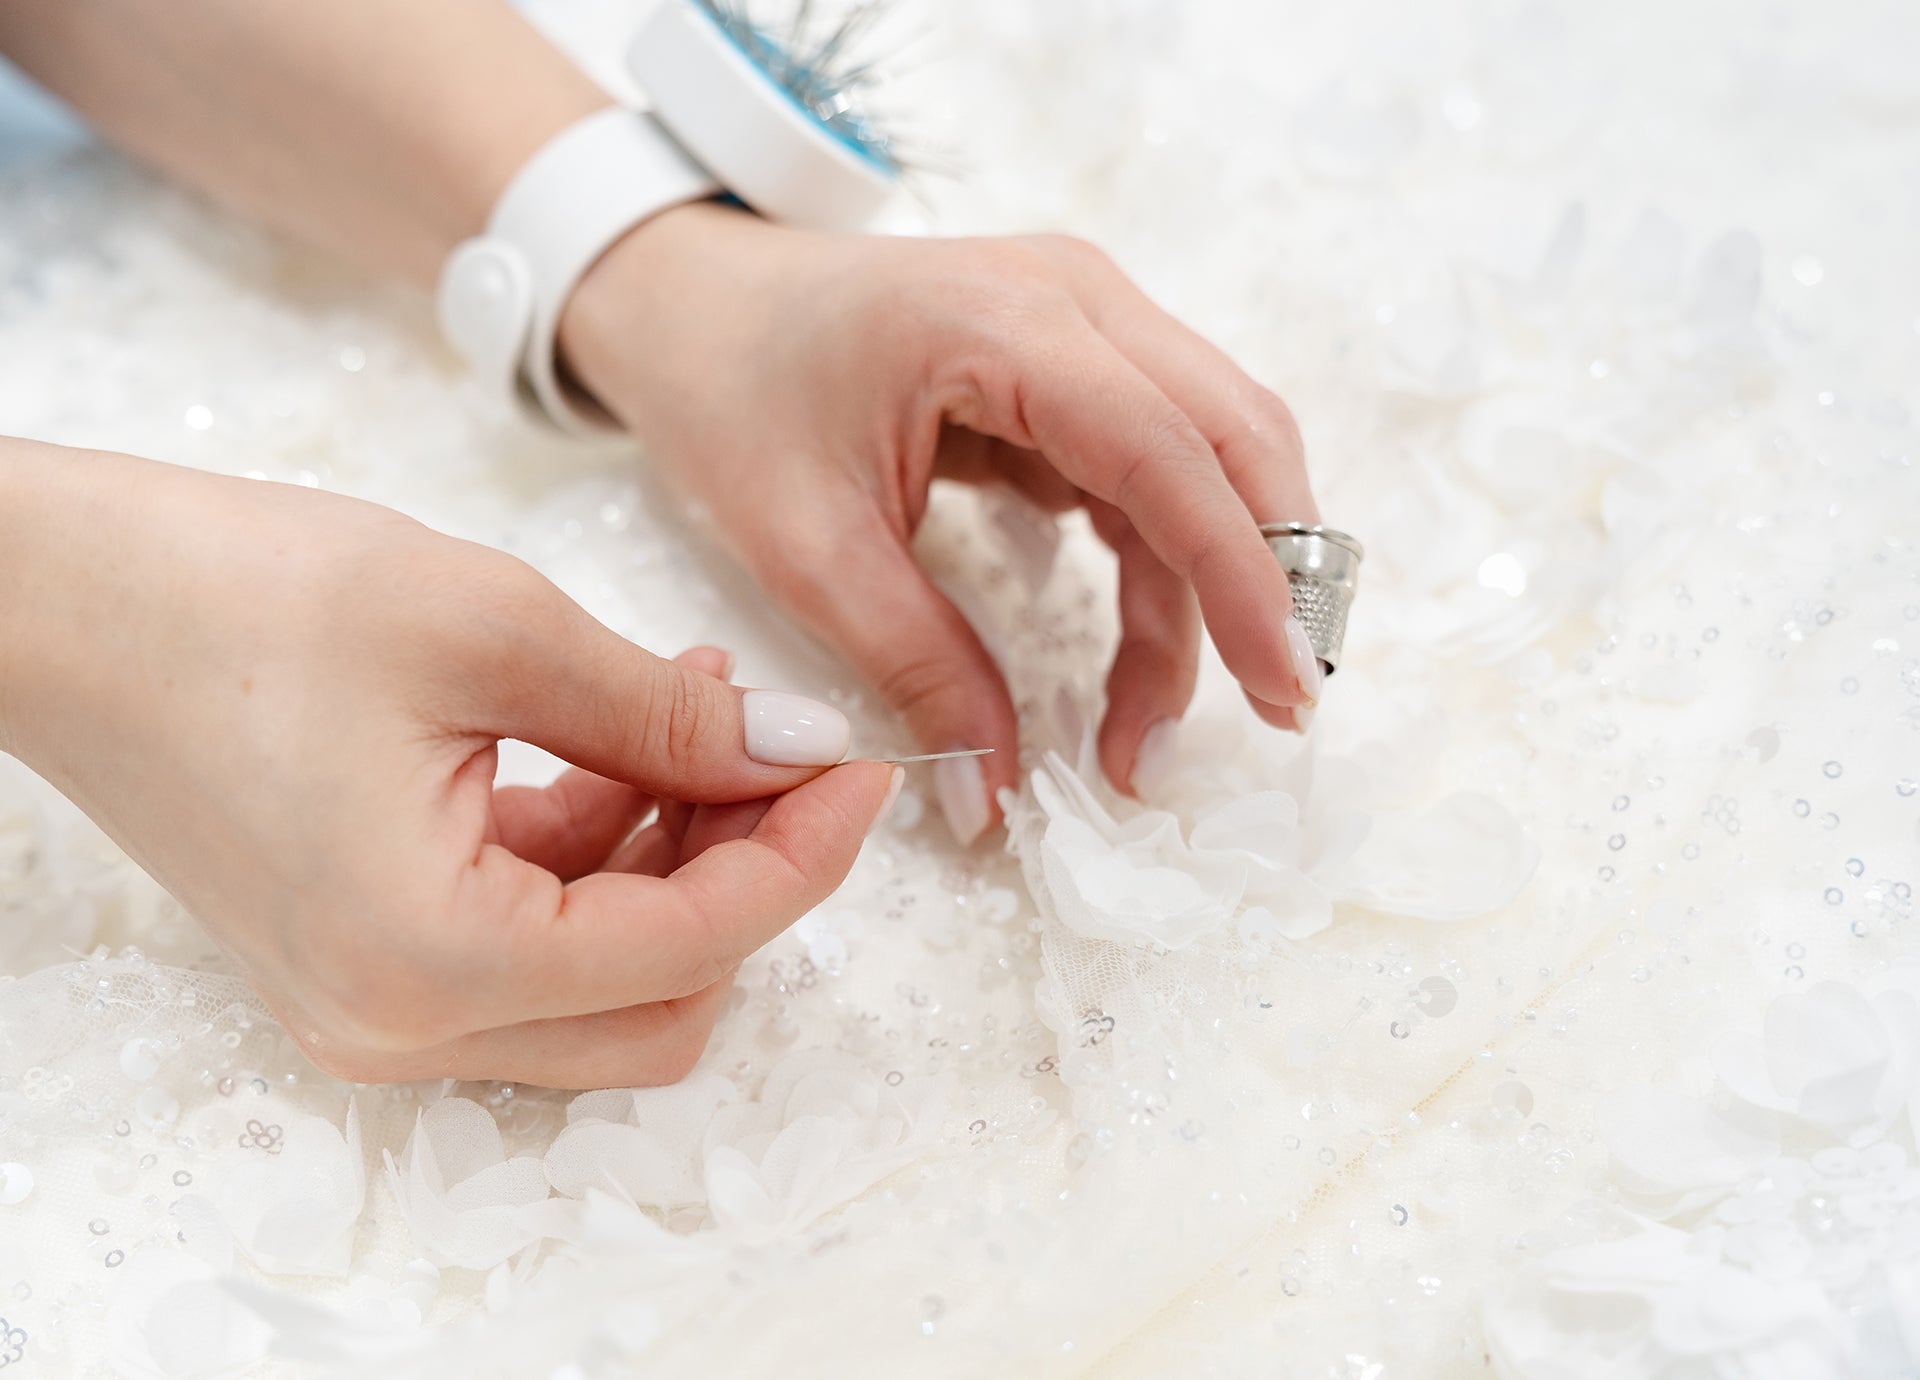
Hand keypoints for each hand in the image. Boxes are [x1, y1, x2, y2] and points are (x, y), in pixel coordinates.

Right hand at [0, 443, 897, 1087]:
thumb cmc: (236, 596)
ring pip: (608, 977)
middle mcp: (402, 1025)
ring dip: (679, 853)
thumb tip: (796, 751)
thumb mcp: (489, 627)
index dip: (806, 850)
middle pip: (664, 998)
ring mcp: (377, 1004)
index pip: (696, 942)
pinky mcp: (367, 956)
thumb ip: (662, 715)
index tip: (866, 762)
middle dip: (749, 872)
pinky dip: (602, 851)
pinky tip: (628, 732)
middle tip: (786, 743)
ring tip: (701, 703)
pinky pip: (532, 939)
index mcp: (433, 963)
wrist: (56, 599)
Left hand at [559, 203, 1324, 841]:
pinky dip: (1167, 566)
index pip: (1168, 451)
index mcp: (1004, 320)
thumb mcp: (806, 547)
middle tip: (1278, 710)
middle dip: (1269, 578)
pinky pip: (1160, 465)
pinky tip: (1141, 659)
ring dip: (1211, 592)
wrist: (689, 303)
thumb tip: (993, 797)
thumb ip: (915, 667)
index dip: (1242, 576)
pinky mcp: (1078, 361)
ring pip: (1211, 457)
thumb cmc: (730, 394)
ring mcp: (1086, 319)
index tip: (1283, 688)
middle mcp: (1076, 298)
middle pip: (1234, 435)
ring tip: (1154, 729)